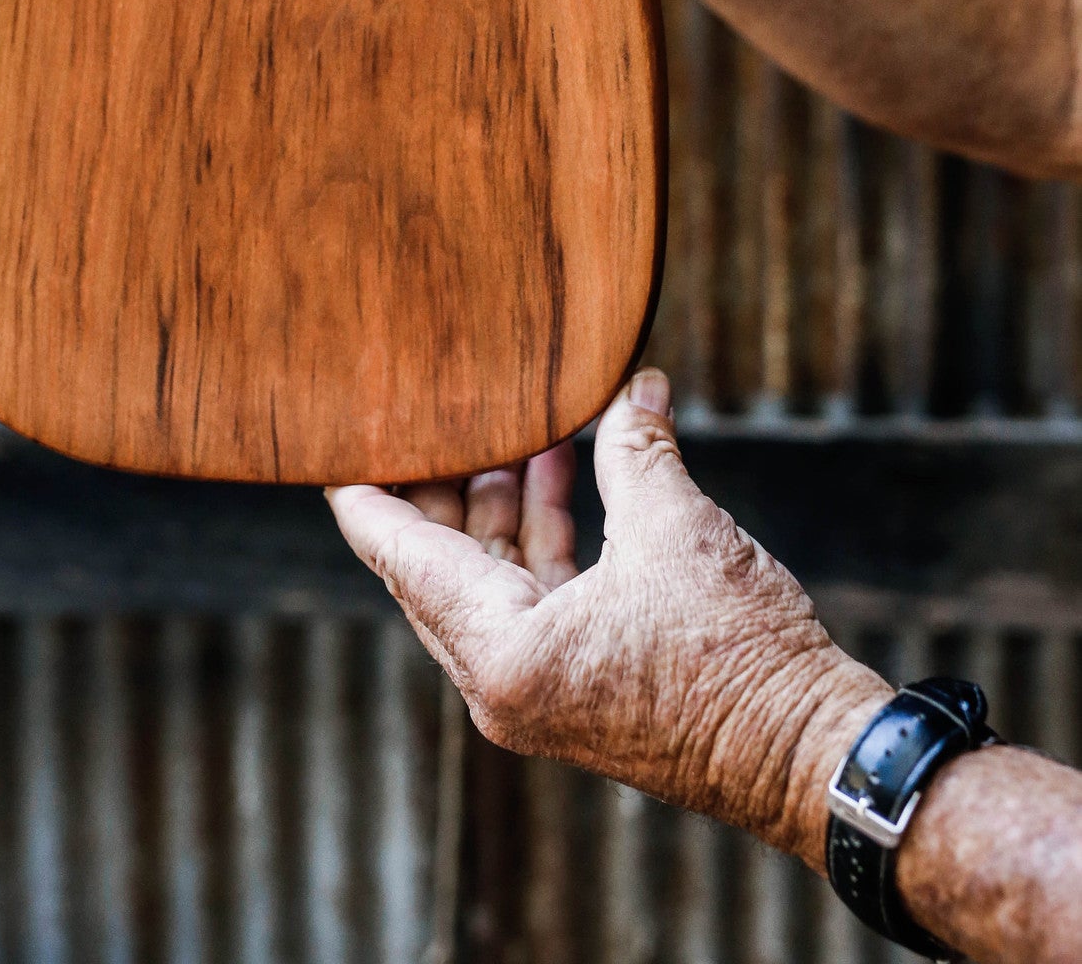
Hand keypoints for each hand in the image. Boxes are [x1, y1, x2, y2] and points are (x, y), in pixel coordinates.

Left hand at [328, 369, 890, 870]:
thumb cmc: (740, 659)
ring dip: (503, 503)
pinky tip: (565, 468)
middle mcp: (503, 681)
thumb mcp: (676, 530)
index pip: (400, 557)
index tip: (333, 444)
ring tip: (522, 425)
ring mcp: (540, 688)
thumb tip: (633, 387)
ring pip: (489, 579)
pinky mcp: (579, 684)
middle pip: (437, 567)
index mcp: (501, 653)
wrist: (808, 755)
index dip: (366, 494)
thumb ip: (634, 449)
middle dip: (444, 483)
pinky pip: (535, 597)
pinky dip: (544, 536)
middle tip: (443, 410)